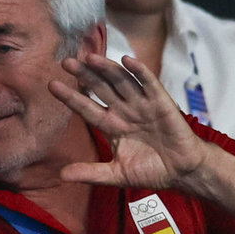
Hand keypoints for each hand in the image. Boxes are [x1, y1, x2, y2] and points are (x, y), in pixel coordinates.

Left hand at [48, 53, 211, 190]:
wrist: (183, 173)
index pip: (87, 108)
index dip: (71, 97)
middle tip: (66, 62)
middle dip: (84, 75)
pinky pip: (149, 84)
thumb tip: (61, 176)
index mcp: (112, 125)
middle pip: (101, 88)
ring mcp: (142, 105)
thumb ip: (91, 172)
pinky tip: (127, 60)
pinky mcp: (162, 103)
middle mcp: (124, 110)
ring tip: (90, 58)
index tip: (52, 85)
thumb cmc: (152, 171)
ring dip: (106, 68)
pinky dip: (139, 71)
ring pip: (121, 81)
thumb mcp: (117, 174)